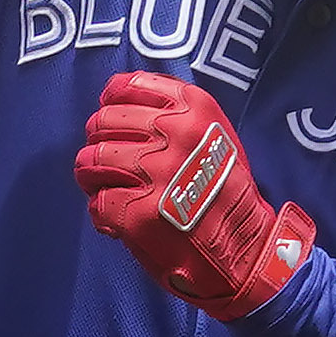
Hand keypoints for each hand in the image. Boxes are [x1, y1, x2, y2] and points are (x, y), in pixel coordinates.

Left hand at [78, 73, 313, 320]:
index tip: (112, 122)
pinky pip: (97, 201)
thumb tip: (117, 101)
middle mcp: (174, 132)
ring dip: (93, 178)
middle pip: (101, 122)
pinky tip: (119, 221)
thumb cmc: (226, 192)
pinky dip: (102, 214)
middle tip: (111, 166)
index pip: (125, 87)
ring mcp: (155, 171)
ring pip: (90, 160)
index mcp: (193, 107)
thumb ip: (175, 112)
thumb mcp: (215, 134)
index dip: (110, 106)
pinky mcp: (138, 211)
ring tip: (109, 191)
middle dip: (100, 144)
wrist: (245, 249)